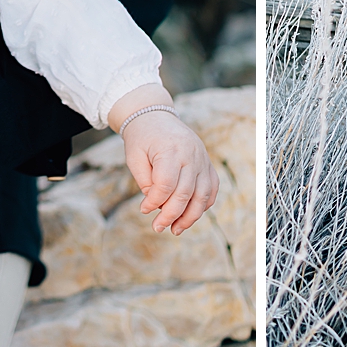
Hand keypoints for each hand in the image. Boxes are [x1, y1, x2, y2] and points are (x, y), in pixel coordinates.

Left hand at [108, 85, 218, 235]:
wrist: (155, 116)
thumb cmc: (142, 139)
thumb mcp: (134, 157)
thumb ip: (145, 181)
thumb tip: (156, 204)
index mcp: (170, 149)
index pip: (166, 184)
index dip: (155, 202)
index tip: (143, 209)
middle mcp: (190, 154)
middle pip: (185, 192)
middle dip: (171, 215)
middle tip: (157, 227)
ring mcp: (202, 159)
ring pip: (202, 194)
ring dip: (190, 217)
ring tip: (175, 230)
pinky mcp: (207, 163)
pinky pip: (212, 188)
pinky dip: (204, 204)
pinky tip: (191, 215)